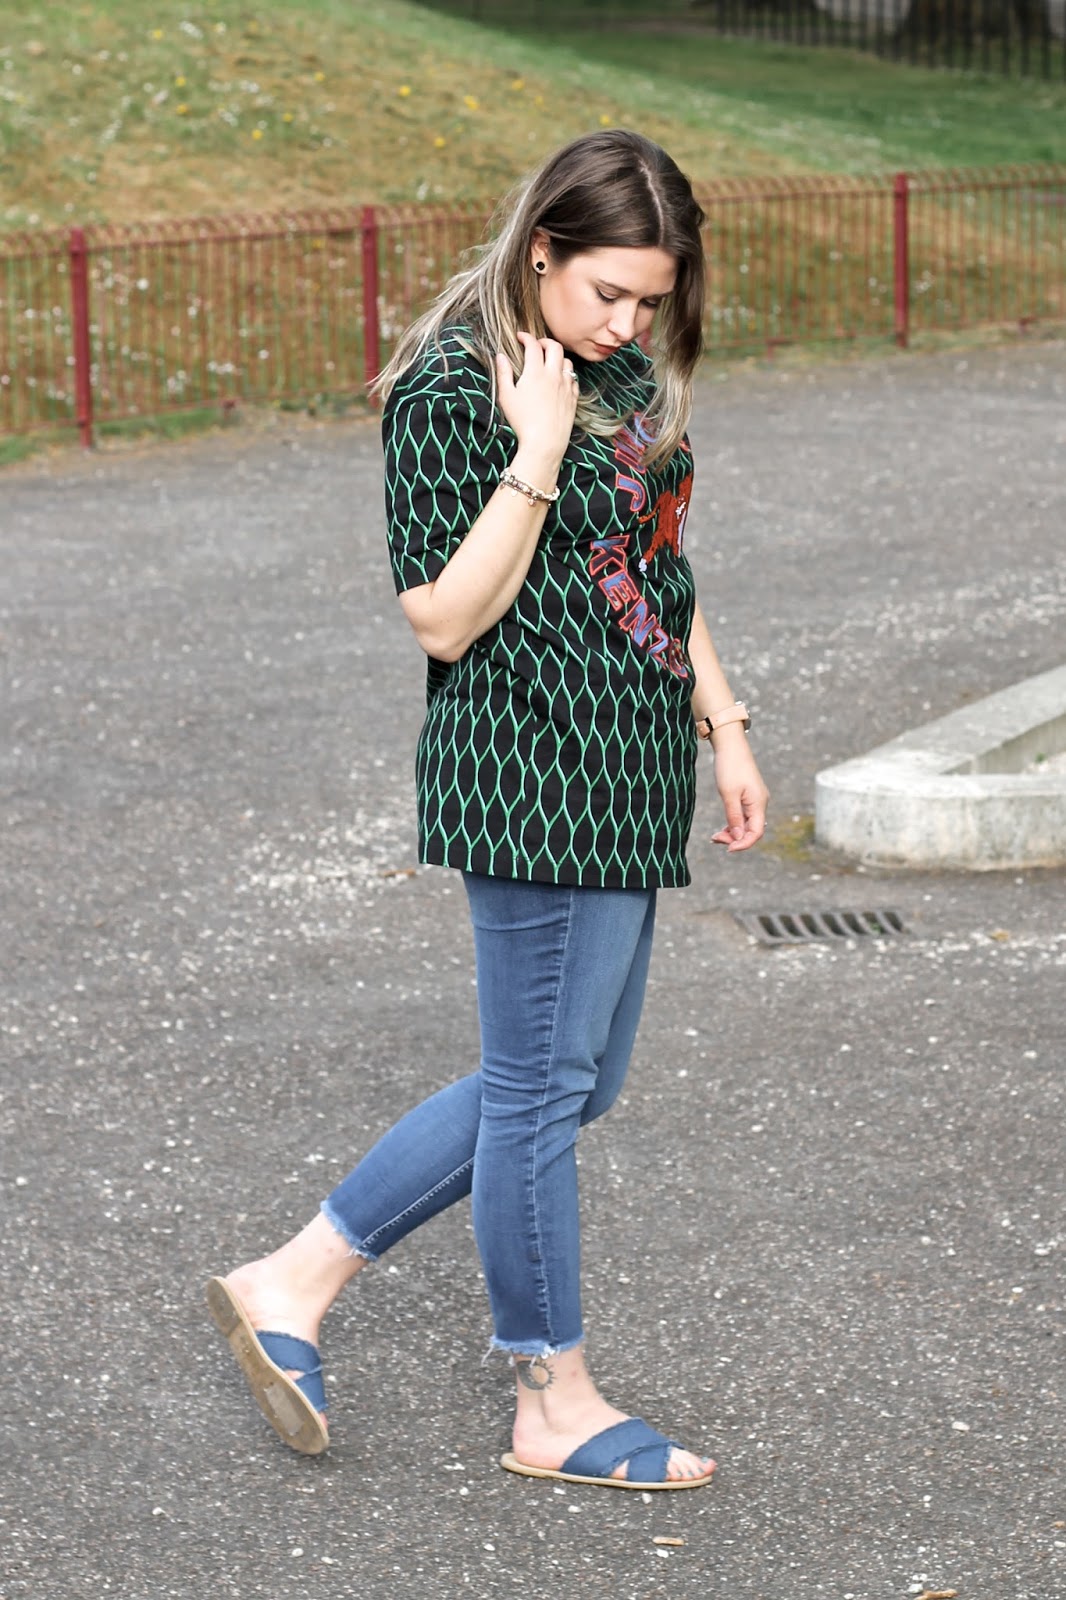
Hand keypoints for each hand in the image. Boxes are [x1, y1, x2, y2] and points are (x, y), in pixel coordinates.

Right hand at [495, 333, 578, 465]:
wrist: (544, 442)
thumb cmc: (522, 421)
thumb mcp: (506, 396)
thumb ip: (503, 374)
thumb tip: (500, 356)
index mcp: (535, 372)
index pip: (533, 345)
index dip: (526, 337)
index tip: (520, 337)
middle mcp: (553, 375)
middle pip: (555, 346)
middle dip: (545, 341)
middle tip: (537, 345)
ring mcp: (566, 386)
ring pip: (567, 361)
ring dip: (557, 357)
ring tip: (548, 362)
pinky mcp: (573, 398)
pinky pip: (573, 379)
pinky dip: (566, 374)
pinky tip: (559, 380)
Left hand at [709, 736, 768, 853]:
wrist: (730, 744)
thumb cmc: (729, 767)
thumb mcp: (728, 794)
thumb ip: (734, 817)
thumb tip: (738, 838)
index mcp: (759, 803)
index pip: (756, 833)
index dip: (743, 844)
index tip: (727, 849)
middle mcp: (760, 803)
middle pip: (751, 830)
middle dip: (734, 839)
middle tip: (714, 838)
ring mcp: (755, 799)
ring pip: (746, 824)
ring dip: (733, 833)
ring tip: (715, 836)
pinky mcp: (748, 796)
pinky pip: (743, 816)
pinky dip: (733, 824)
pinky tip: (722, 828)